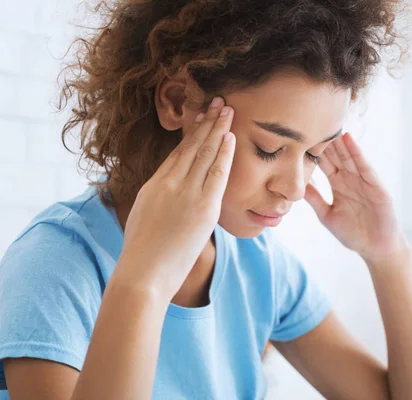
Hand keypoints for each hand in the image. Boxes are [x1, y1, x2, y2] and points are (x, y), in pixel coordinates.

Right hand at [112, 97, 235, 299]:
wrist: (142, 274)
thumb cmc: (141, 254)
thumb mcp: (145, 218)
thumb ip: (158, 201)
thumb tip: (167, 199)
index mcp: (155, 185)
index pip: (178, 152)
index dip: (192, 133)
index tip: (201, 117)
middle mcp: (170, 184)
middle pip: (192, 146)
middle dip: (207, 122)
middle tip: (218, 101)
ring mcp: (186, 193)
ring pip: (204, 154)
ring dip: (218, 129)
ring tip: (227, 109)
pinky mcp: (203, 208)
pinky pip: (216, 174)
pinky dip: (224, 154)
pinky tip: (230, 137)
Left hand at [304, 132, 409, 263]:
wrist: (376, 249)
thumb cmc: (353, 233)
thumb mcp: (327, 214)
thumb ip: (314, 198)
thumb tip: (296, 185)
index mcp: (338, 184)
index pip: (323, 163)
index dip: (312, 149)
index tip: (298, 134)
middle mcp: (350, 178)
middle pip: (335, 155)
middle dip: (324, 139)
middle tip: (310, 120)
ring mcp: (363, 180)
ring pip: (348, 156)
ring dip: (338, 139)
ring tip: (327, 121)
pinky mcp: (376, 185)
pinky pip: (364, 166)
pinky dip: (356, 152)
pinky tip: (348, 139)